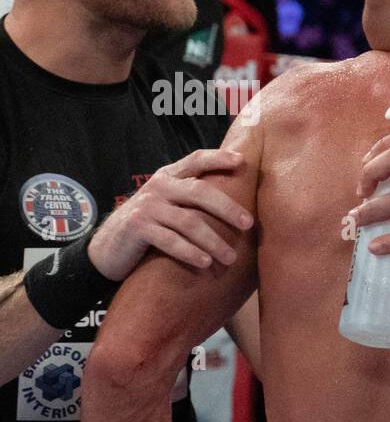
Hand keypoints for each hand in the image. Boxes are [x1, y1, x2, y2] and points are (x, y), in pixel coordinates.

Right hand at [88, 149, 252, 280]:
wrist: (108, 246)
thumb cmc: (150, 225)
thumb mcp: (168, 204)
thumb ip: (191, 197)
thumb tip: (239, 199)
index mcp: (169, 176)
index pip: (196, 160)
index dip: (218, 158)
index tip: (243, 162)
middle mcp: (158, 187)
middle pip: (200, 192)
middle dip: (227, 208)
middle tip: (249, 224)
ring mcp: (147, 206)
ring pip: (189, 222)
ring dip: (213, 241)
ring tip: (231, 257)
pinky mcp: (137, 228)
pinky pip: (170, 240)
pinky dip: (190, 252)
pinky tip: (205, 263)